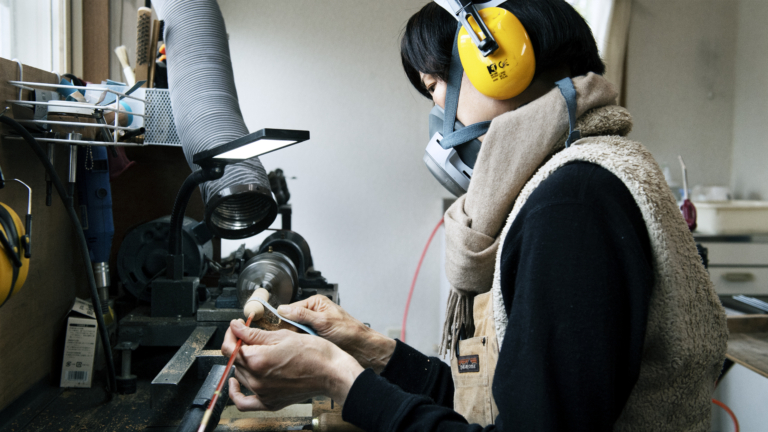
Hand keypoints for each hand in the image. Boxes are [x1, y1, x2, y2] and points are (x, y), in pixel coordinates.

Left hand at [222, 319, 363, 411]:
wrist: (332, 373)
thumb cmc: (314, 353)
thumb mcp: (283, 335)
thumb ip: (254, 334)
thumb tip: (236, 328)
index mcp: (258, 360)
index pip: (229, 347)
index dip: (230, 334)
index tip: (236, 327)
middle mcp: (256, 379)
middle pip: (234, 360)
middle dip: (238, 345)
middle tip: (247, 334)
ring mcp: (262, 393)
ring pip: (240, 375)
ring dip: (242, 362)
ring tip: (254, 352)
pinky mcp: (269, 402)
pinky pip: (244, 402)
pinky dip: (236, 393)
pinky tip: (236, 383)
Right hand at [277, 295, 396, 372]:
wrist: (362, 348)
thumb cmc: (349, 331)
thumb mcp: (323, 321)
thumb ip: (302, 315)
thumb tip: (283, 309)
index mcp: (315, 303)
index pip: (291, 309)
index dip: (285, 321)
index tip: (281, 331)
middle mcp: (313, 313)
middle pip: (291, 322)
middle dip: (292, 332)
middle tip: (295, 339)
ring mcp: (314, 327)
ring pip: (296, 333)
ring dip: (298, 340)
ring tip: (301, 345)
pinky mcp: (316, 339)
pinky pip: (303, 341)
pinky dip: (303, 345)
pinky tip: (304, 350)